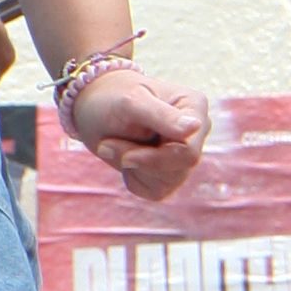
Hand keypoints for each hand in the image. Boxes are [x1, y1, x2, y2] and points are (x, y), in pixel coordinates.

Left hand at [64, 65, 209, 200]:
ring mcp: (185, 154)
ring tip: (114, 144)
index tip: (126, 157)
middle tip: (107, 146)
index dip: (156, 159)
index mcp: (195, 107)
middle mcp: (196, 132)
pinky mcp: (171, 173)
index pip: (188, 151)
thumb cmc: (112, 98)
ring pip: (167, 183)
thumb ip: (162, 115)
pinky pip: (155, 191)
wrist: (94, 109)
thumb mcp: (130, 103)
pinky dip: (134, 178)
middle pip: (179, 169)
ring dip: (134, 168)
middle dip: (140, 161)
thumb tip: (196, 126)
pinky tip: (125, 155)